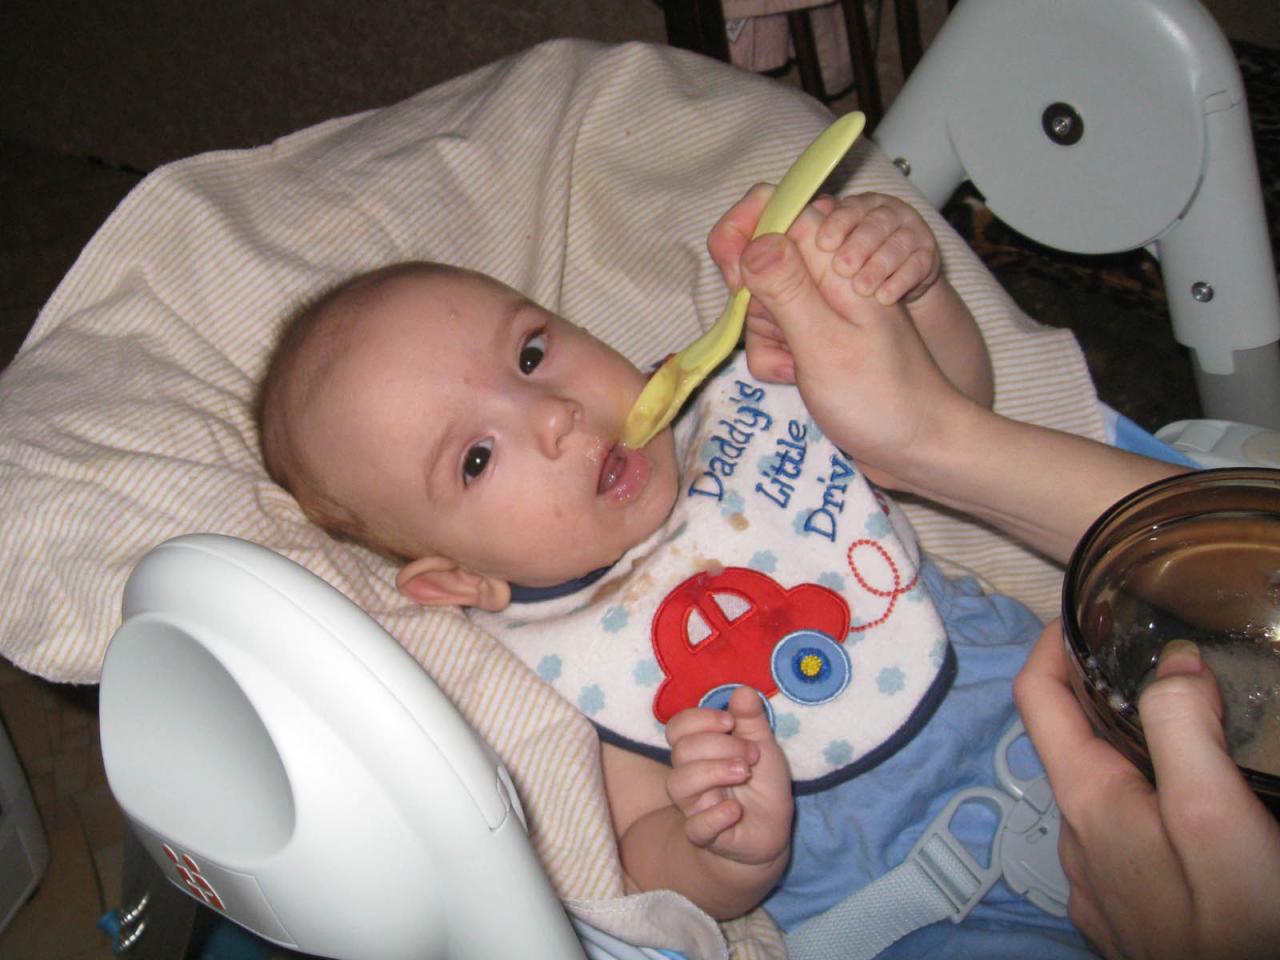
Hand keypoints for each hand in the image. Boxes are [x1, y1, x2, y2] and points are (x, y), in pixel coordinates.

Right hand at [665, 686, 792, 868]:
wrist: (770, 829)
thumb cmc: (760, 783)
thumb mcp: (762, 746)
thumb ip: (751, 720)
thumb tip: (743, 691)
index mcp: (699, 750)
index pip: (677, 727)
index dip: (701, 720)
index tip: (731, 722)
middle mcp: (689, 776)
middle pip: (682, 751)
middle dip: (720, 746)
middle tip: (751, 756)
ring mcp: (694, 806)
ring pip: (679, 784)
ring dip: (715, 772)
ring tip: (744, 773)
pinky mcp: (706, 835)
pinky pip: (696, 827)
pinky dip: (715, 816)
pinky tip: (735, 809)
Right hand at [709, 186, 974, 489]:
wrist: (917, 446)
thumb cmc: (880, 398)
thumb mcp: (825, 343)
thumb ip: (786, 289)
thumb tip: (753, 241)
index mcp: (837, 262)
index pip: (777, 210)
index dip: (745, 236)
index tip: (737, 280)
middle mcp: (827, 277)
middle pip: (758, 263)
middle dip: (753, 303)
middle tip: (784, 337)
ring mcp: (819, 309)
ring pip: (759, 305)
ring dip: (765, 340)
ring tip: (798, 368)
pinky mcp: (813, 340)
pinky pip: (771, 338)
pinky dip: (774, 360)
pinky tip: (797, 380)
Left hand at [814, 192, 941, 304]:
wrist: (897, 285)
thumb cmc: (856, 263)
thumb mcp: (834, 250)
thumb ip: (817, 237)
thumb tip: (792, 227)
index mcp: (862, 207)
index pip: (849, 209)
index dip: (837, 224)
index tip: (823, 243)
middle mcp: (889, 214)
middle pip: (875, 224)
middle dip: (857, 246)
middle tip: (841, 267)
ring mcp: (912, 233)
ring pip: (897, 245)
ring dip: (877, 266)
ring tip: (861, 288)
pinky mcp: (928, 256)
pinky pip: (917, 266)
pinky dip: (900, 282)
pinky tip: (884, 298)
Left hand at [1014, 620, 1279, 959]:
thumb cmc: (1240, 926)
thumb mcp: (1215, 815)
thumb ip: (1182, 728)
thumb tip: (1170, 663)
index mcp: (1088, 800)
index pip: (1035, 696)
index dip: (1052, 644)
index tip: (1086, 612)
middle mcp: (1078, 839)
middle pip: (1069, 741)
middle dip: (1100, 691)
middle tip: (1151, 658)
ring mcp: (1098, 882)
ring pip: (1100, 790)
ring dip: (1127, 747)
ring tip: (1185, 723)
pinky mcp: (1126, 914)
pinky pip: (1122, 837)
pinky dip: (1144, 798)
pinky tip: (1189, 804)